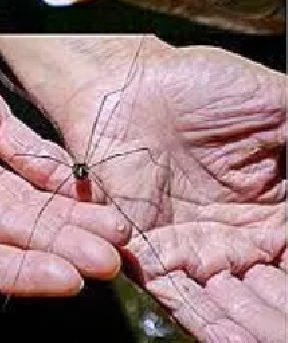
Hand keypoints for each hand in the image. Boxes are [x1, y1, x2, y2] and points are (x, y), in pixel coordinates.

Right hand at [0, 35, 126, 297]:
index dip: (12, 270)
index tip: (62, 280)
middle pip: (5, 231)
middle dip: (54, 248)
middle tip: (104, 262)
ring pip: (22, 195)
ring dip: (66, 216)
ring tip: (112, 232)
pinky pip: (24, 146)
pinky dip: (54, 166)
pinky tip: (85, 184)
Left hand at [0, 36, 285, 342]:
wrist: (126, 80)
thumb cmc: (201, 86)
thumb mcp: (280, 110)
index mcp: (276, 216)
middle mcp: (239, 243)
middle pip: (275, 297)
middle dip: (281, 311)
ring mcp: (195, 252)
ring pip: (233, 310)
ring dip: (254, 324)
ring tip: (267, 333)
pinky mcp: (148, 254)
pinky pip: (179, 300)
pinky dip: (207, 322)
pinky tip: (232, 337)